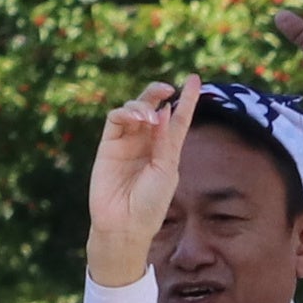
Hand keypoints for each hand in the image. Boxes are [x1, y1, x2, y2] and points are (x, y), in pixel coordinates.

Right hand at [88, 78, 197, 285]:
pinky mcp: (108, 145)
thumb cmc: (151, 203)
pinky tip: (138, 119)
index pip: (178, 118)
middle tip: (168, 88)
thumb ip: (165, 141)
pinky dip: (126, 113)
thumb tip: (163, 110)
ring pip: (133, 110)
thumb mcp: (165, 170)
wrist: (125, 223)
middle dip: (158, 93)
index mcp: (167, 149)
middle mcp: (147, 142)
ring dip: (142, 105)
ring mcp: (127, 142)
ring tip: (149, 117)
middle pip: (153, 107)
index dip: (187, 99)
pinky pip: (115, 120)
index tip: (195, 79)